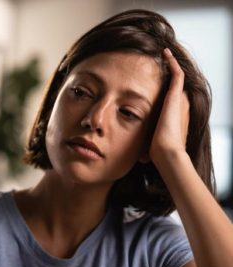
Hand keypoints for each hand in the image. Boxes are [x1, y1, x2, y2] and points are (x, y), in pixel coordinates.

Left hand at [149, 48, 189, 163]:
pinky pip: (176, 74)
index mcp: (176, 115)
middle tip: (159, 60)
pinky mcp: (177, 96)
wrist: (167, 152)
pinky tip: (164, 53)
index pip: (172, 96)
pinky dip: (171, 63)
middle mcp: (181, 105)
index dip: (166, 87)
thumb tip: (140, 158)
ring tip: (163, 52)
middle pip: (176, 84)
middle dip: (168, 72)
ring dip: (170, 64)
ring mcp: (180, 100)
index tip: (156, 80)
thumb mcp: (152, 145)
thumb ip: (149, 145)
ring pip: (177, 76)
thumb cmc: (158, 152)